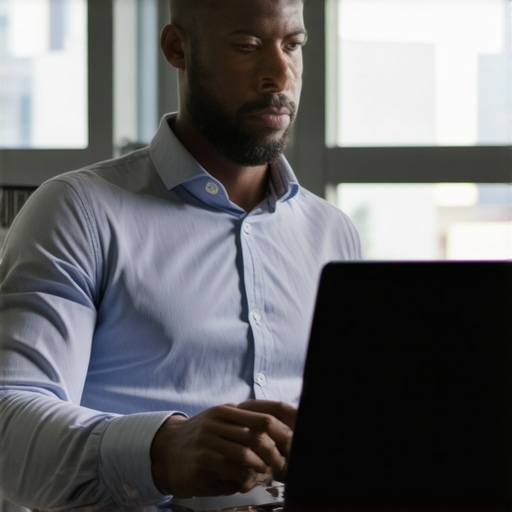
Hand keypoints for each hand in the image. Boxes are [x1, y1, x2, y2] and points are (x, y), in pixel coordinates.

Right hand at [150, 400, 295, 497]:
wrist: (166, 451)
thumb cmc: (200, 438)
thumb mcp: (220, 421)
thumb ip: (243, 421)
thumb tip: (278, 426)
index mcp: (226, 410)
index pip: (263, 416)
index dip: (283, 430)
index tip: (295, 444)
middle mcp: (217, 421)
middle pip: (259, 433)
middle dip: (276, 452)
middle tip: (282, 465)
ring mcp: (208, 440)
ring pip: (247, 454)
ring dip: (261, 468)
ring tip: (264, 474)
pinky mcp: (202, 461)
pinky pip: (233, 471)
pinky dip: (245, 478)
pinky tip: (246, 481)